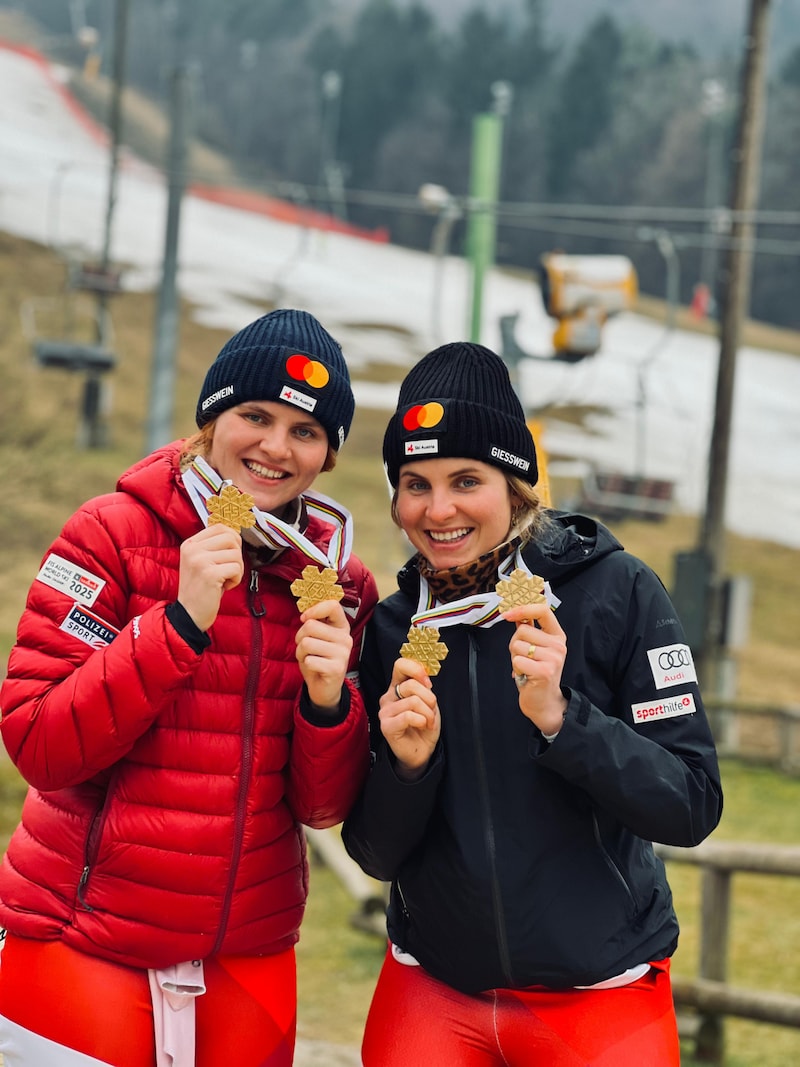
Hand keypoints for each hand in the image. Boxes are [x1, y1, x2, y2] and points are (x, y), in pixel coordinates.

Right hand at [177, 524, 243, 631]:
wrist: (189, 614)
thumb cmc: (201, 588)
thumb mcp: (201, 562)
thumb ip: (214, 546)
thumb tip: (235, 532)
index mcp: (190, 544)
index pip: (220, 527)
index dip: (233, 538)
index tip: (231, 553)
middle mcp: (193, 549)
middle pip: (231, 538)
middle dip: (237, 555)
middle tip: (229, 569)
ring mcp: (200, 561)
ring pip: (236, 554)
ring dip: (237, 569)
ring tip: (225, 579)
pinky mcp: (209, 574)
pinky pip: (236, 568)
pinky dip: (236, 579)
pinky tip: (224, 586)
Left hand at [295, 599, 352, 713]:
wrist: (324, 688)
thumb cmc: (317, 659)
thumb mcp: (317, 637)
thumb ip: (315, 623)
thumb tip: (305, 614)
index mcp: (341, 626)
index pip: (332, 605)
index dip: (314, 609)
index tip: (305, 618)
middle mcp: (345, 638)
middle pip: (311, 625)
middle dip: (300, 637)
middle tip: (305, 648)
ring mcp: (343, 653)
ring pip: (307, 643)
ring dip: (301, 653)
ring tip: (310, 658)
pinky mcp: (337, 668)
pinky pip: (309, 660)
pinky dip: (305, 664)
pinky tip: (314, 668)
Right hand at [378, 659, 439, 779]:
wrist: (422, 751)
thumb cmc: (424, 725)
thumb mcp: (429, 702)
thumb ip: (423, 687)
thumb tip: (423, 677)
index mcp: (397, 686)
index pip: (400, 665)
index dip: (416, 670)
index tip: (427, 683)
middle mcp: (388, 696)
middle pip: (411, 685)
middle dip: (429, 698)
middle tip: (431, 711)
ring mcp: (385, 711)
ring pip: (412, 701)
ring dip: (427, 713)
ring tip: (427, 722)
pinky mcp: (386, 726)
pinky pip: (408, 716)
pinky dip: (421, 721)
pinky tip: (421, 726)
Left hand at [504, 601, 567, 735]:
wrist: (544, 702)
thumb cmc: (536, 673)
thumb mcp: (536, 648)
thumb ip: (529, 630)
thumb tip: (515, 612)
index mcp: (557, 636)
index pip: (543, 610)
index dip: (523, 609)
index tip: (509, 614)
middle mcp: (558, 646)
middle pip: (522, 630)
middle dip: (515, 644)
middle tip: (523, 658)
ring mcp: (553, 659)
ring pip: (517, 645)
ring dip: (515, 657)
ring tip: (526, 667)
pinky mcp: (544, 671)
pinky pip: (517, 660)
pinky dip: (516, 668)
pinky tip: (525, 675)